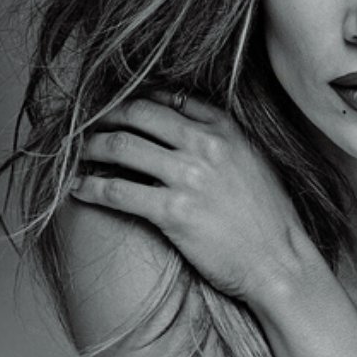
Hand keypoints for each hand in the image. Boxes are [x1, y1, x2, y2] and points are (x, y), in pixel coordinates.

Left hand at [69, 92, 309, 300]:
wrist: (278, 259)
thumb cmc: (269, 215)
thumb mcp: (253, 160)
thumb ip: (223, 139)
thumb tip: (184, 128)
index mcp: (226, 129)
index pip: (170, 97)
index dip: (138, 99)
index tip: (120, 108)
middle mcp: (206, 144)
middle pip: (139, 114)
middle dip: (107, 116)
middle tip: (89, 125)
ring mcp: (189, 176)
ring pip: (121, 146)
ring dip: (90, 147)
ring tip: (78, 153)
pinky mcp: (173, 211)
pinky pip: (117, 191)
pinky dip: (90, 187)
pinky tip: (77, 188)